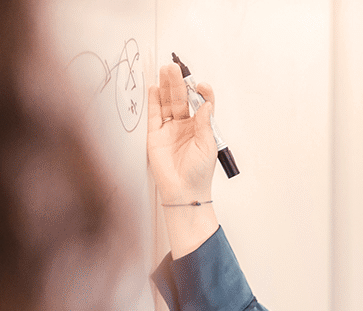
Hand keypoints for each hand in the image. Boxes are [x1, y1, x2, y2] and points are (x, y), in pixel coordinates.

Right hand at [145, 64, 218, 205]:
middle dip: (178, 83)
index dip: (202, 92)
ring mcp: (170, 129)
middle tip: (175, 67)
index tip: (201, 86)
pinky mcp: (156, 135)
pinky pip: (154, 115)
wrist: (184, 191)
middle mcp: (185, 125)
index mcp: (201, 127)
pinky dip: (154, 101)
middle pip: (181, 98)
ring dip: (166, 87)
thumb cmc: (199, 173)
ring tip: (165, 70)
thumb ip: (204, 124)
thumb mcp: (207, 146)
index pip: (201, 103)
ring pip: (167, 103)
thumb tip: (205, 103)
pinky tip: (155, 88)